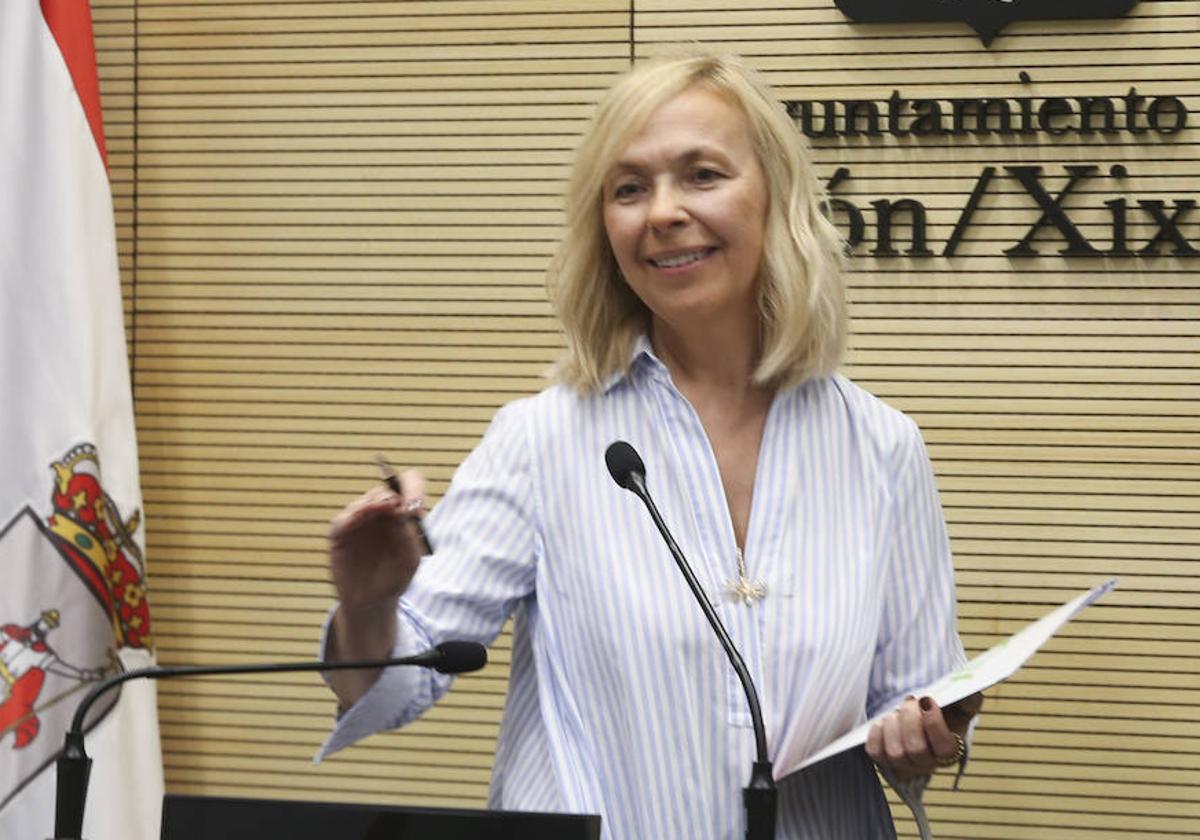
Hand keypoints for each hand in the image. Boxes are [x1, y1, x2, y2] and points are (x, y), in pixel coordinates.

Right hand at [325, 472, 428, 707]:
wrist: (370, 613)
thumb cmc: (394, 587)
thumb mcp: (411, 565)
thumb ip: (413, 539)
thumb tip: (415, 515)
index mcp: (401, 519)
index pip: (408, 485)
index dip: (412, 485)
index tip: (417, 501)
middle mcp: (379, 517)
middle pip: (386, 489)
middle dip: (393, 496)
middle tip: (398, 508)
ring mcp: (357, 525)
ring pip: (364, 502)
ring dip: (373, 506)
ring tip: (381, 515)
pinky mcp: (338, 537)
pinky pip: (341, 521)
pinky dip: (350, 518)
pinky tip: (358, 521)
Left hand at [866, 693, 980, 780]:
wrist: (920, 717)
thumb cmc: (943, 712)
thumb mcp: (960, 705)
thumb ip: (969, 699)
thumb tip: (971, 693)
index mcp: (950, 751)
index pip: (944, 748)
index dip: (934, 724)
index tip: (928, 701)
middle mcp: (927, 763)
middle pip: (916, 749)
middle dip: (910, 720)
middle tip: (910, 701)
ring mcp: (904, 764)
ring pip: (895, 753)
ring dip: (893, 726)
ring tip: (895, 711)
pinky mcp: (884, 759)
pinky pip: (876, 752)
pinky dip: (876, 735)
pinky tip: (882, 721)